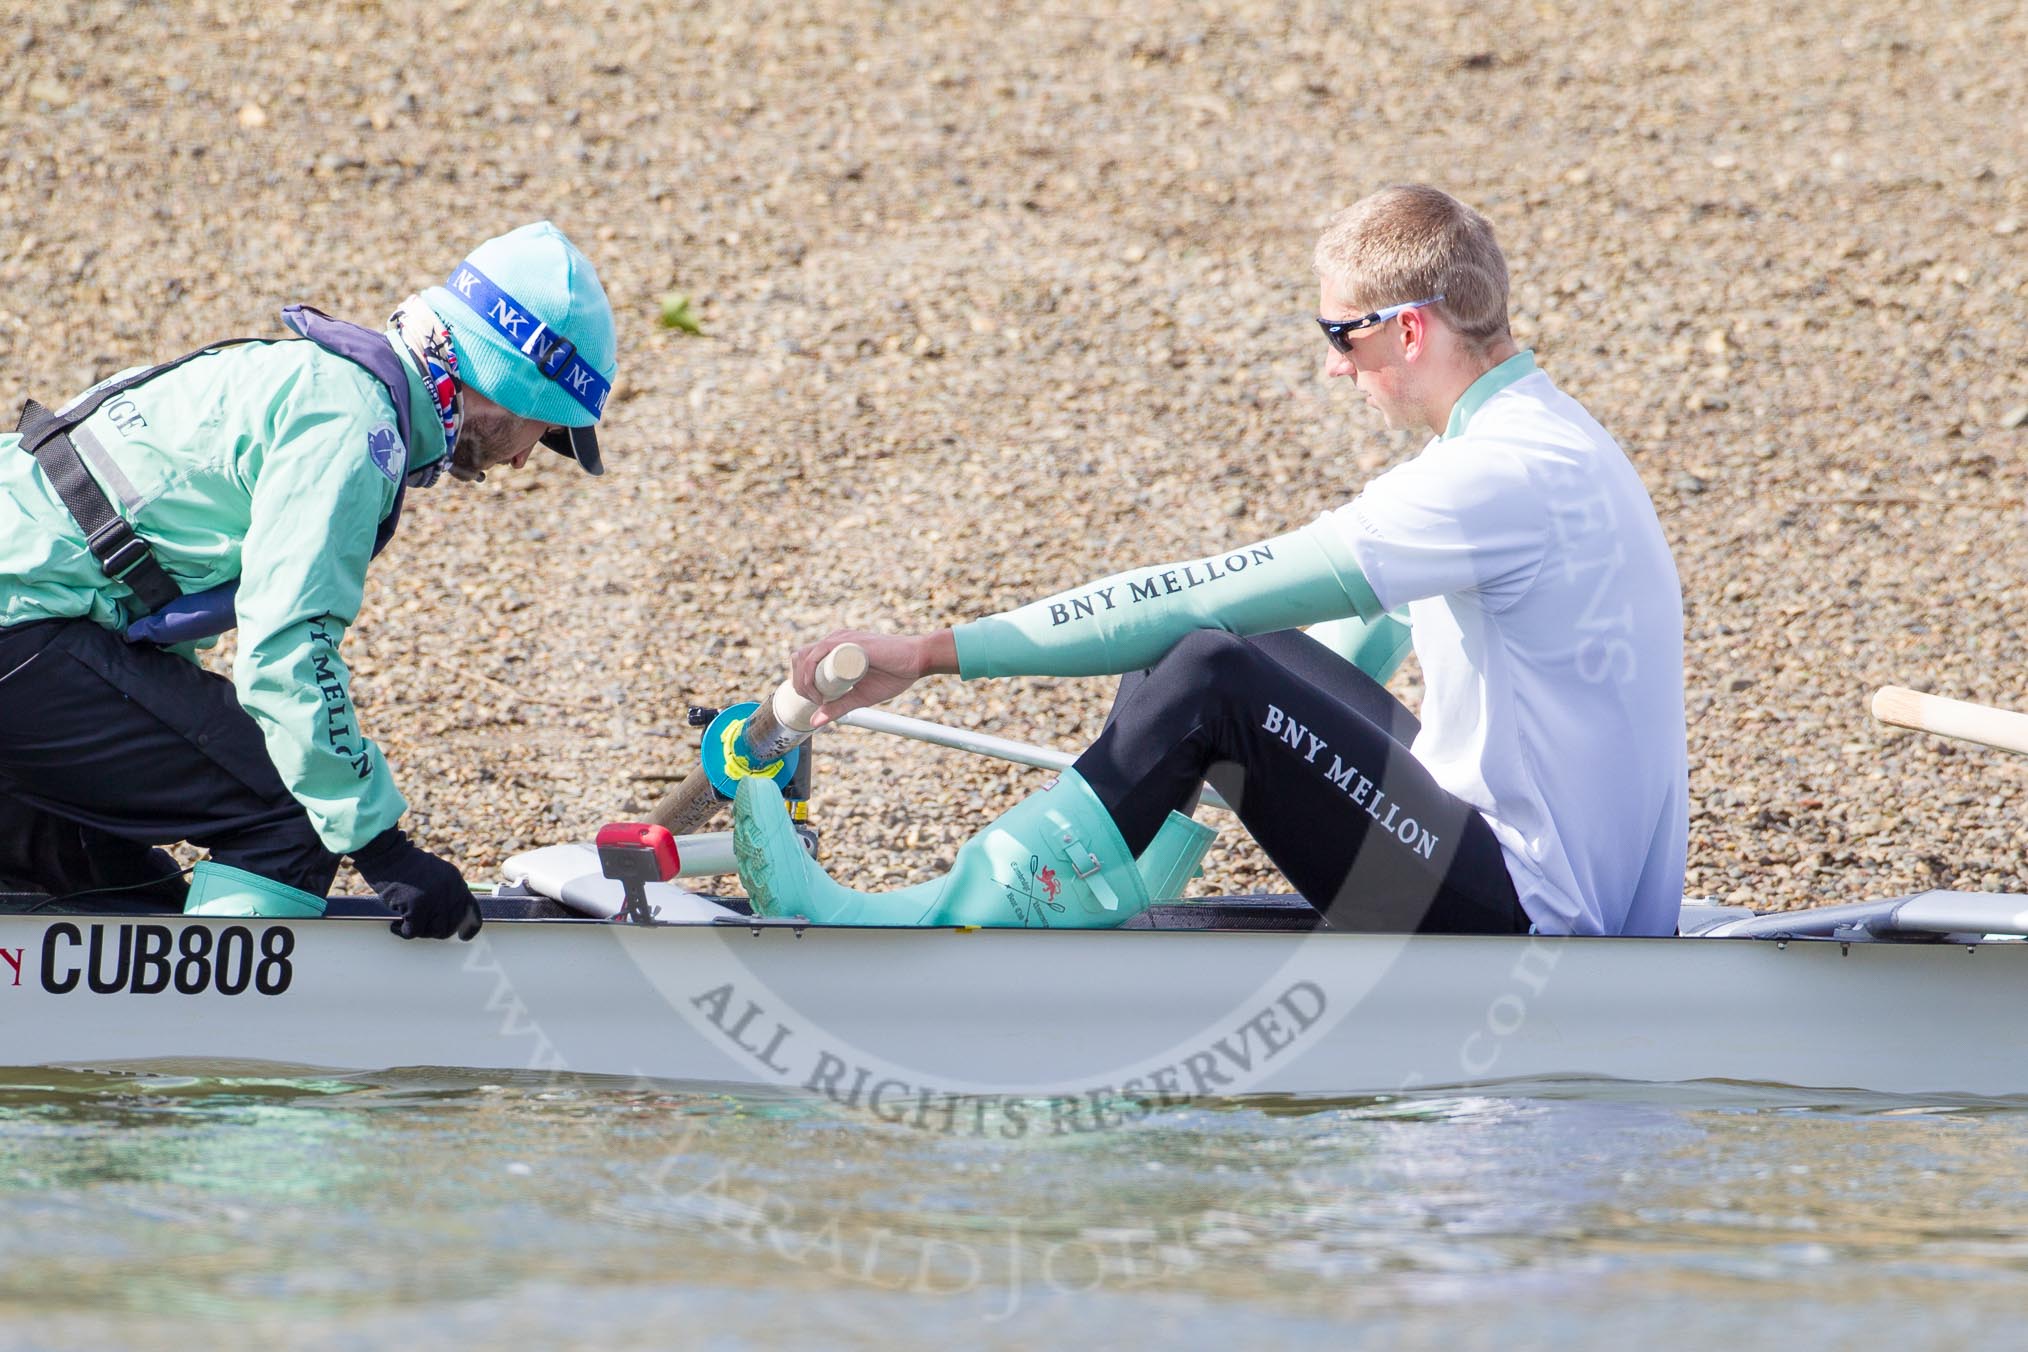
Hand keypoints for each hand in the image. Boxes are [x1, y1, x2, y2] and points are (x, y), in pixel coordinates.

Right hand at [351, 828, 482, 940]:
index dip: (470, 927)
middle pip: (451, 925)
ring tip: (405, 922)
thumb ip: (447, 891)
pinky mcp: (417, 907)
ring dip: (420, 931)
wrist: (387, 855)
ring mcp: (435, 899)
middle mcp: (450, 890)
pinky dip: (402, 931)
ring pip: (434, 931)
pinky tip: (395, 924)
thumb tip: (451, 918)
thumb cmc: (405, 866)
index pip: (472, 909)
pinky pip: (413, 932)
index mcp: (456, 881)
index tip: (464, 937)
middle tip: (419, 927)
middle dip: (435, 931)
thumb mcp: (436, 873)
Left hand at [789, 630, 956, 727]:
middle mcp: (833, 641)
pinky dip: (812, 673)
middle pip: (799, 659)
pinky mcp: (847, 641)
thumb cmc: (893, 675)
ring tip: (820, 699)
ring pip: (805, 657)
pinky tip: (820, 690)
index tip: (816, 702)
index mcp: (834, 650)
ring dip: (804, 682)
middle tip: (817, 703)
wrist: (917, 661)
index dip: (800, 683)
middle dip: (799, 684)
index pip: (804, 662)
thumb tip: (812, 722)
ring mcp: (839, 639)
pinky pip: (818, 653)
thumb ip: (838, 707)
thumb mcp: (859, 697)